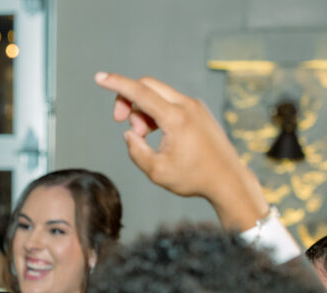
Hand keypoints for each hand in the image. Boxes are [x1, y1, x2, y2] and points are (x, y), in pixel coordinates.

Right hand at [94, 72, 267, 230]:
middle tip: (122, 124)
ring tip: (145, 137)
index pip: (140, 92)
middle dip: (128, 102)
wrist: (227, 179)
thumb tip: (129, 134)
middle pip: (147, 86)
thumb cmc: (193, 178)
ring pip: (158, 95)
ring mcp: (195, 106)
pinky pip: (170, 102)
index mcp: (175, 118)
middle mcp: (187, 105)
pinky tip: (157, 134)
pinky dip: (156, 114)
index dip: (116, 84)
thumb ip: (136, 150)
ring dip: (143, 112)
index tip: (99, 77)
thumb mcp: (156, 171)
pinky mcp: (198, 111)